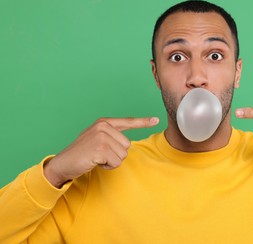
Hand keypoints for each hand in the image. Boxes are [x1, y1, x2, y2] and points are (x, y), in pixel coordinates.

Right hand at [44, 117, 158, 187]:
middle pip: (127, 145)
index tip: (156, 120)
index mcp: (104, 122)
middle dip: (116, 154)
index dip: (143, 122)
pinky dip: (108, 166)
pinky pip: (116, 162)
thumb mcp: (97, 139)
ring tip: (96, 158)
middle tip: (99, 154)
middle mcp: (103, 126)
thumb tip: (127, 144)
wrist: (63, 163)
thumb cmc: (82, 153)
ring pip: (123, 155)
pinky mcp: (100, 148)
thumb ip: (111, 137)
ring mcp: (101, 136)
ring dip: (111, 161)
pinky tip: (95, 162)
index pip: (128, 122)